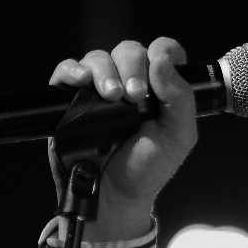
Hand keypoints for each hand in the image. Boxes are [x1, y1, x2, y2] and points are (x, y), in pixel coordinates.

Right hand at [49, 38, 197, 240]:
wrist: (113, 197)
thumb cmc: (147, 169)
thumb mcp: (178, 136)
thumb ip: (180, 98)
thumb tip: (161, 60)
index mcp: (158, 88)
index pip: (162, 52)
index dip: (163, 51)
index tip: (160, 65)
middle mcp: (128, 83)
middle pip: (128, 51)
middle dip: (132, 67)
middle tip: (134, 97)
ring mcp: (98, 90)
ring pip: (98, 58)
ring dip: (105, 71)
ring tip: (111, 97)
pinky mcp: (70, 100)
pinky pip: (66, 71)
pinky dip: (72, 70)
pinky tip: (81, 80)